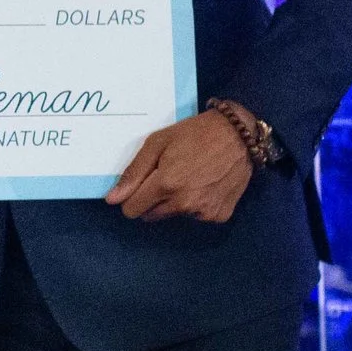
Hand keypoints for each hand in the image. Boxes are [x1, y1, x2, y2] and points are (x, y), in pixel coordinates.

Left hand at [105, 110, 254, 224]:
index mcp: (165, 185)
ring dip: (174, 202)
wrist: (238, 134)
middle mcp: (184, 204)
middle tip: (167, 176)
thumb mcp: (157, 143)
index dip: (132, 197)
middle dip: (152, 199)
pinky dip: (196, 205)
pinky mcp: (219, 216)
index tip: (140, 185)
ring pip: (173, 216)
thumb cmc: (194, 133)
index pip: (132, 210)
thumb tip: (112, 199)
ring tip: (189, 177)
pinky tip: (205, 184)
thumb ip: (133, 173)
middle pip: (151, 215)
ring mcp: (203, 212)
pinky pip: (196, 217)